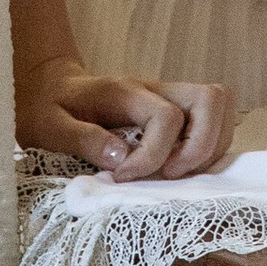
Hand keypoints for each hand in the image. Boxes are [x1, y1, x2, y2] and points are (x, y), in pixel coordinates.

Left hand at [17, 55, 236, 180]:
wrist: (48, 87)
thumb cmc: (47, 108)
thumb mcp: (48, 126)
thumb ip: (83, 140)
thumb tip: (123, 160)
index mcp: (126, 91)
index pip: (166, 117)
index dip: (153, 156)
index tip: (123, 178)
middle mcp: (156, 89)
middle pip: (211, 99)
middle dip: (202, 146)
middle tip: (170, 175)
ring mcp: (169, 98)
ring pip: (219, 109)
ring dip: (209, 148)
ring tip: (175, 174)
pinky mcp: (174, 111)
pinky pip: (211, 122)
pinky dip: (207, 148)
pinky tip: (177, 169)